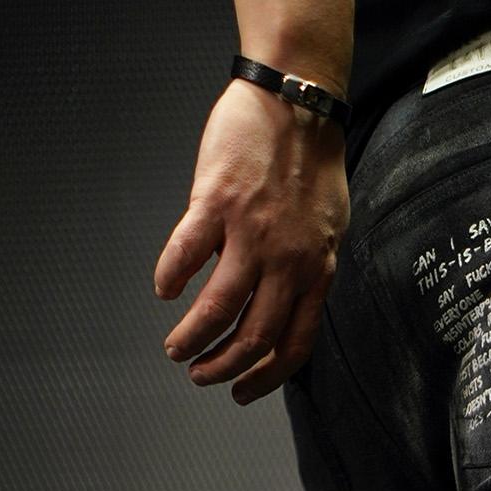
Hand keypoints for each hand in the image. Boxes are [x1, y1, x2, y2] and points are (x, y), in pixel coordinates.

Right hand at [155, 80, 349, 403]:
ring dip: (192, 338)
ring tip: (175, 347)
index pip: (295, 346)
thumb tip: (284, 301)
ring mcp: (252, 233)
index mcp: (317, 272)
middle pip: (253, 338)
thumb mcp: (327, 228)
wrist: (296, 99)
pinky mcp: (217, 202)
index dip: (266, 378)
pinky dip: (170, 277)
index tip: (241, 391)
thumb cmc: (311, 159)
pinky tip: (164, 288)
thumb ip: (307, 269)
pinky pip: (186, 254)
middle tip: (199, 373)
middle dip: (221, 368)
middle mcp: (288, 261)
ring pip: (218, 309)